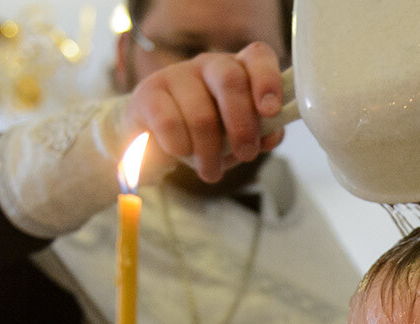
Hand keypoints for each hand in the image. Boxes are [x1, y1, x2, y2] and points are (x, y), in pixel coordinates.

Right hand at [126, 42, 287, 182]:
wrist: (152, 141)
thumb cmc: (204, 136)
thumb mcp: (237, 137)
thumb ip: (260, 134)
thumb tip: (270, 137)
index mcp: (238, 69)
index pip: (258, 57)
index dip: (267, 81)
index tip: (270, 111)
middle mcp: (209, 64)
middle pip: (230, 81)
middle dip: (242, 126)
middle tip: (245, 155)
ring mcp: (177, 74)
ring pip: (202, 114)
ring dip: (210, 152)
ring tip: (210, 171)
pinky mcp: (148, 93)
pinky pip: (170, 124)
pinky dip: (181, 148)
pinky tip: (181, 154)